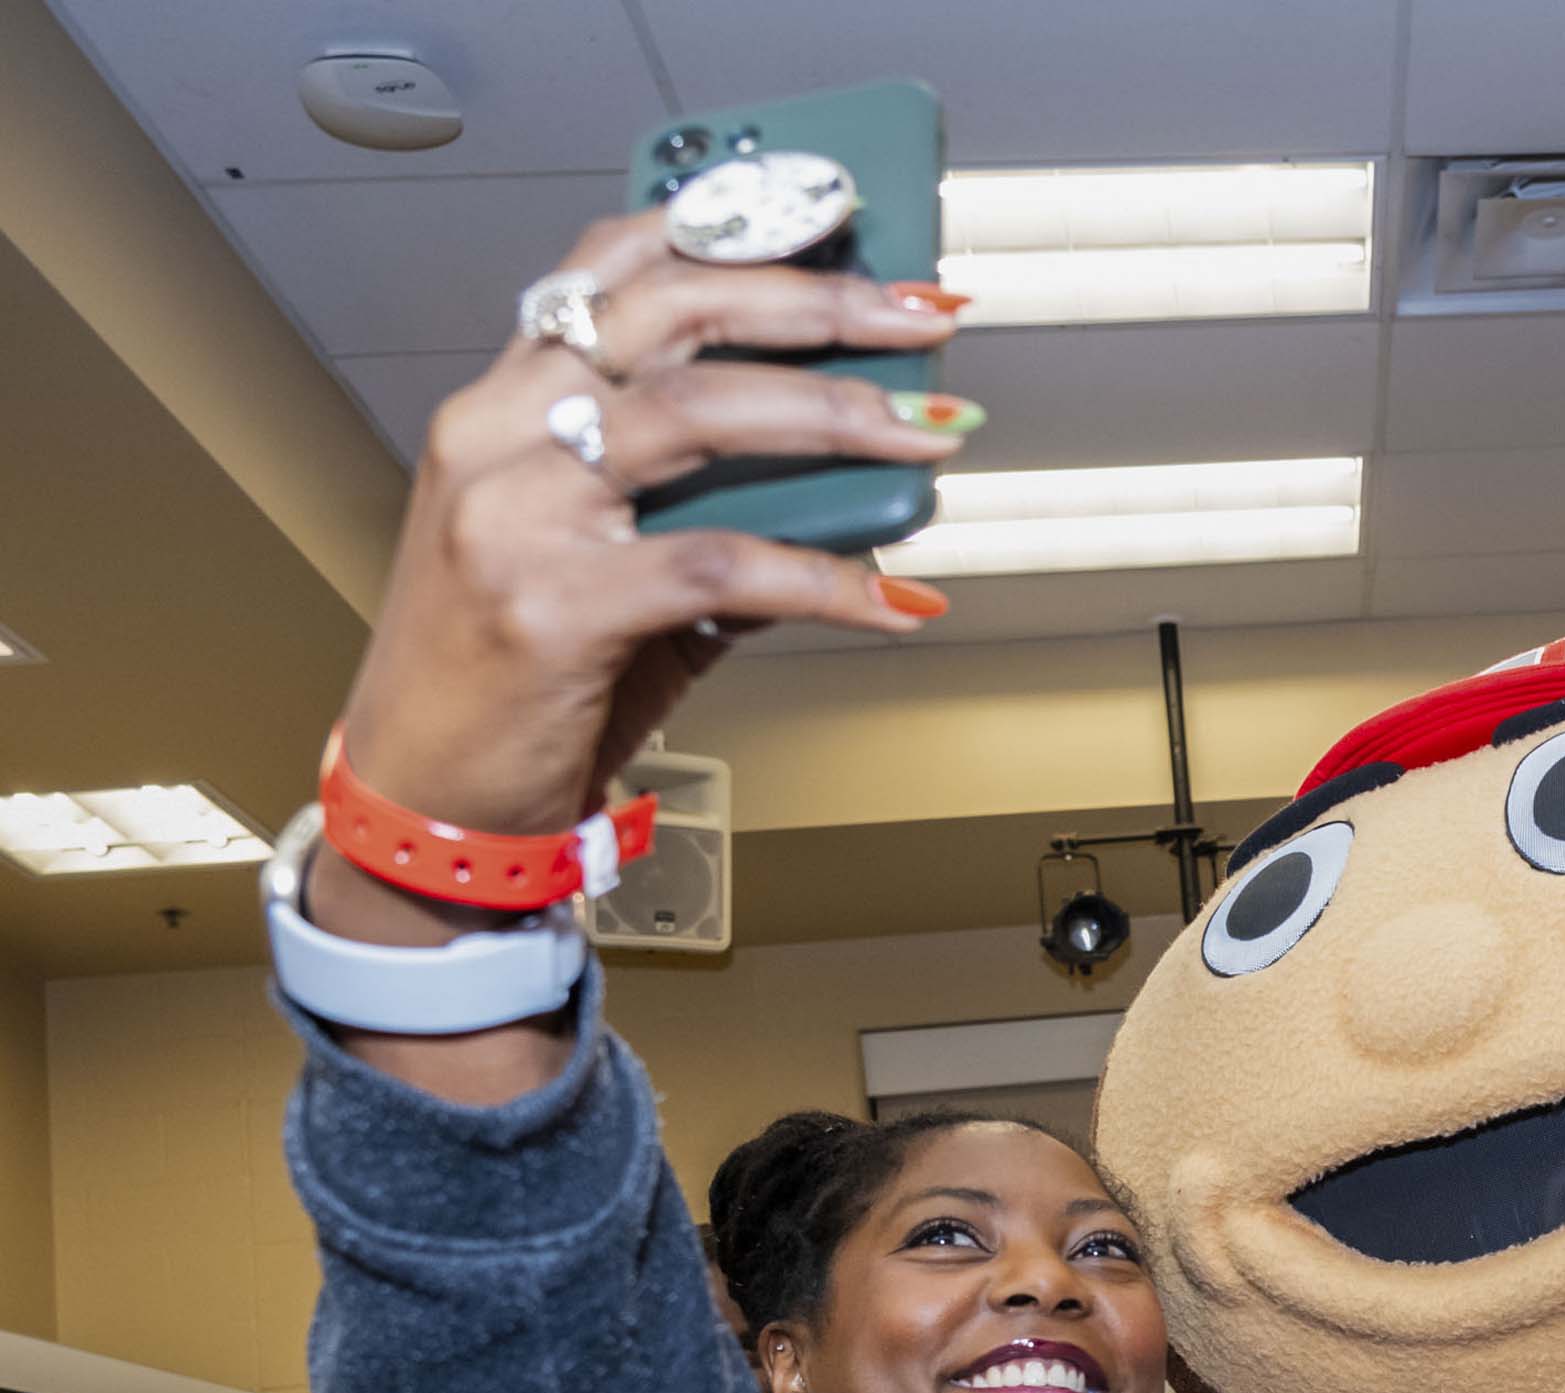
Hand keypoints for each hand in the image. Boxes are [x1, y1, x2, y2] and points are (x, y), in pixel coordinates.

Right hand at [318, 206, 967, 935]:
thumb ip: (698, 499)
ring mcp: (517, 514)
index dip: (733, 227)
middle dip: (817, 301)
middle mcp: (499, 434)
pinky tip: (892, 599)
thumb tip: (850, 471)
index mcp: (504, 404)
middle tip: (921, 316)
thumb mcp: (599, 557)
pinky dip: (823, 579)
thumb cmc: (522, 676)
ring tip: (931, 432)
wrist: (429, 799)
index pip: (615, 268)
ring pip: (702, 414)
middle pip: (675, 315)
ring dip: (841, 414)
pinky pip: (720, 566)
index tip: (840, 218)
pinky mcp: (552, 605)